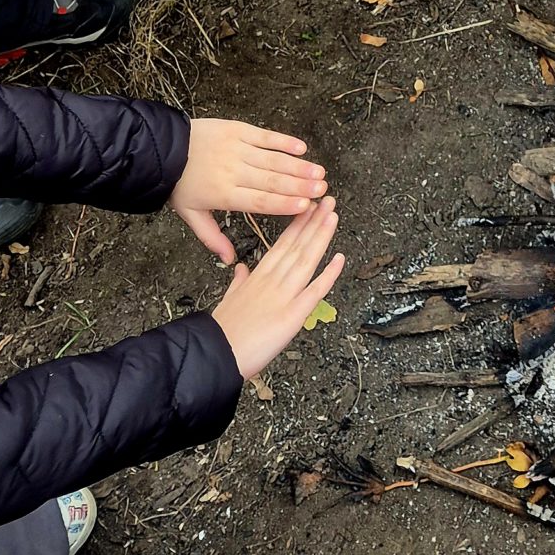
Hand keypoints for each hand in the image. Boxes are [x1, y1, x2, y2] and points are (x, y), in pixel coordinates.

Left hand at [170, 117, 329, 262]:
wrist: (164, 149)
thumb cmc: (180, 185)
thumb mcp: (191, 215)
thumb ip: (212, 237)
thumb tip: (229, 260)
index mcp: (223, 194)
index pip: (259, 201)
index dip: (283, 204)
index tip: (305, 206)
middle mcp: (233, 171)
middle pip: (272, 181)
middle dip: (299, 185)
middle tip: (322, 190)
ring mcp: (237, 149)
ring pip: (272, 159)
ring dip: (298, 165)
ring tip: (319, 172)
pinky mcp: (238, 131)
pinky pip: (264, 137)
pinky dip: (283, 141)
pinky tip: (301, 147)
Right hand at [210, 200, 343, 378]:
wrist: (214, 355)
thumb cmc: (222, 331)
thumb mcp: (228, 299)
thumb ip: (239, 282)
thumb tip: (241, 268)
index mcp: (258, 277)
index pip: (281, 245)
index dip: (297, 225)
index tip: (309, 207)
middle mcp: (272, 281)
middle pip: (296, 246)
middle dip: (313, 222)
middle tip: (327, 200)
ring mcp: (283, 296)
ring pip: (306, 260)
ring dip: (321, 236)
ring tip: (333, 215)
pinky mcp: (292, 315)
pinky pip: (314, 292)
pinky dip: (328, 274)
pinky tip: (340, 258)